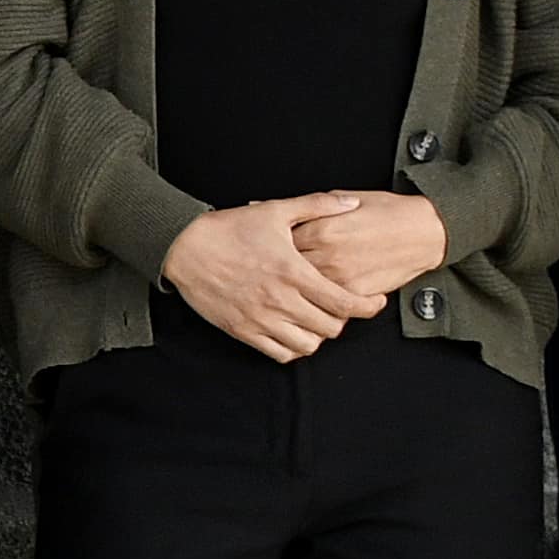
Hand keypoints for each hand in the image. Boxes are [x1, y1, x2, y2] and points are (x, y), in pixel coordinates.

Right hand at [158, 193, 391, 364]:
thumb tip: (350, 203)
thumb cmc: (228, 229)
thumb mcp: (275, 210)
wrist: (184, 247)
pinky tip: (293, 332)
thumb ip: (317, 206)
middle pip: (330, 328)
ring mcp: (261, 319)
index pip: (344, 303)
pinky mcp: (243, 330)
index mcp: (293, 272)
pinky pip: (279, 354)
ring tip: (316, 321)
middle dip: (342, 320)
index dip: (367, 307)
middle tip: (340, 308)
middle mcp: (280, 300)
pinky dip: (293, 348)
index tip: (374, 303)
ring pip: (307, 346)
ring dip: (318, 336)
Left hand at [286, 188, 449, 301]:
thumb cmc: (387, 212)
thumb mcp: (346, 200)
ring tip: (294, 283)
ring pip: (303, 291)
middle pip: (287, 269)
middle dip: (281, 269)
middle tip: (278, 268)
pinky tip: (317, 296)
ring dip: (297, 289)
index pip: (279, 242)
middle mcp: (326, 255)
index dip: (273, 245)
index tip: (272, 246)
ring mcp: (340, 278)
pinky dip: (319, 302)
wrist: (422, 233)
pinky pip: (327, 305)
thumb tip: (269, 206)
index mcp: (321, 229)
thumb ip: (308, 206)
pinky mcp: (355, 294)